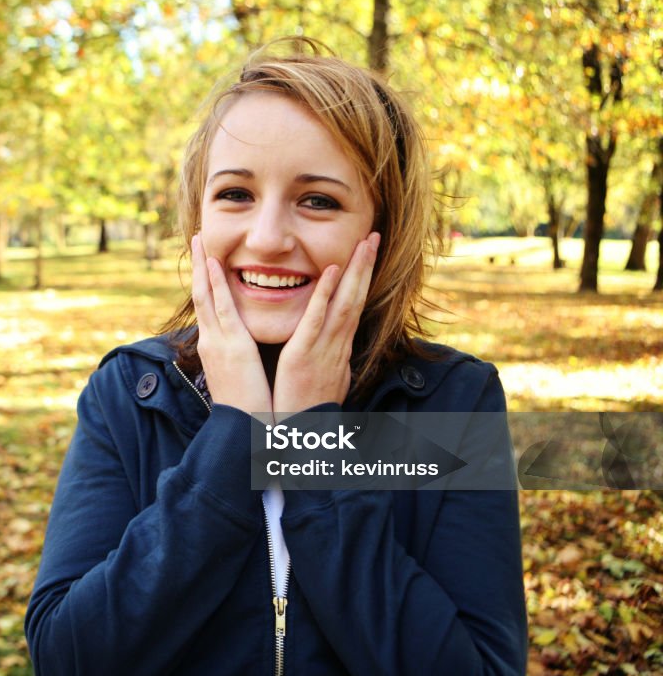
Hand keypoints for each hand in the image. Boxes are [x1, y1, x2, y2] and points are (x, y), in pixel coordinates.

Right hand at [191, 234, 272, 415]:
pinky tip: (213, 264)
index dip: (204, 282)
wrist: (243, 431)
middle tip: (196, 239)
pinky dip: (215, 285)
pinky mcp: (231, 347)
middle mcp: (211, 341)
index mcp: (215, 348)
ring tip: (199, 240)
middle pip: (199, 295)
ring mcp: (217, 342)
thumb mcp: (239, 378)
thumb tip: (240, 351)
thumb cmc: (245, 409)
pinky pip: (221, 309)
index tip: (205, 260)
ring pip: (204, 296)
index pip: (207, 307)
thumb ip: (238, 360)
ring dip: (202, 266)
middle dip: (197, 266)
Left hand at [272, 232, 379, 415]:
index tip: (368, 255)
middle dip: (366, 266)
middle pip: (357, 299)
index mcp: (338, 350)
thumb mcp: (324, 383)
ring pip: (345, 303)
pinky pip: (317, 321)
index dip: (362, 281)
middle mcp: (338, 346)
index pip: (354, 308)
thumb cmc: (307, 413)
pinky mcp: (304, 355)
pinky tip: (332, 272)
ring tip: (365, 242)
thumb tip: (337, 355)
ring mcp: (324, 350)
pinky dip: (327, 295)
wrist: (301, 440)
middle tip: (375, 235)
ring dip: (356, 271)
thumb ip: (328, 363)